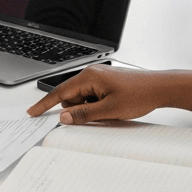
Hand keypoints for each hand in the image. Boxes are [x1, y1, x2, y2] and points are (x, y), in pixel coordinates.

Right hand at [27, 65, 191, 123]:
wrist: (159, 88)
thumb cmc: (138, 95)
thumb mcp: (109, 110)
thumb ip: (84, 114)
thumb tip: (64, 117)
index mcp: (89, 77)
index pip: (60, 92)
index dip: (45, 104)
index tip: (32, 112)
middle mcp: (91, 74)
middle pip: (71, 97)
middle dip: (79, 110)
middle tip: (100, 113)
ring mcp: (98, 77)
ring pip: (82, 99)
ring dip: (91, 109)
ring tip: (111, 109)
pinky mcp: (105, 82)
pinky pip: (92, 97)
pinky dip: (97, 106)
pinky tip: (112, 107)